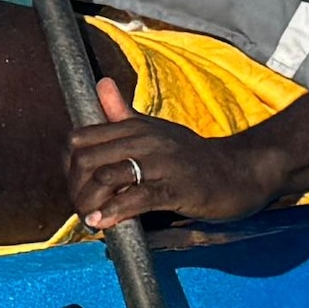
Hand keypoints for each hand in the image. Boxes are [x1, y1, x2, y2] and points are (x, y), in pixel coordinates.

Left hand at [67, 71, 273, 230]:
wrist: (240, 171)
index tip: (75, 186)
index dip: (68, 166)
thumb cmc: (192, 155)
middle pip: (86, 160)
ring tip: (88, 219)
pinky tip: (103, 223)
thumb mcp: (156, 130)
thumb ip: (123, 114)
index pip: (80, 140)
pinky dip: (113, 212)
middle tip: (80, 208)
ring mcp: (162, 163)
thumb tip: (102, 84)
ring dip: (89, 203)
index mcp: (135, 127)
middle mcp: (145, 140)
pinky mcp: (177, 188)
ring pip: (106, 178)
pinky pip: (137, 198)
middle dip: (75, 189)